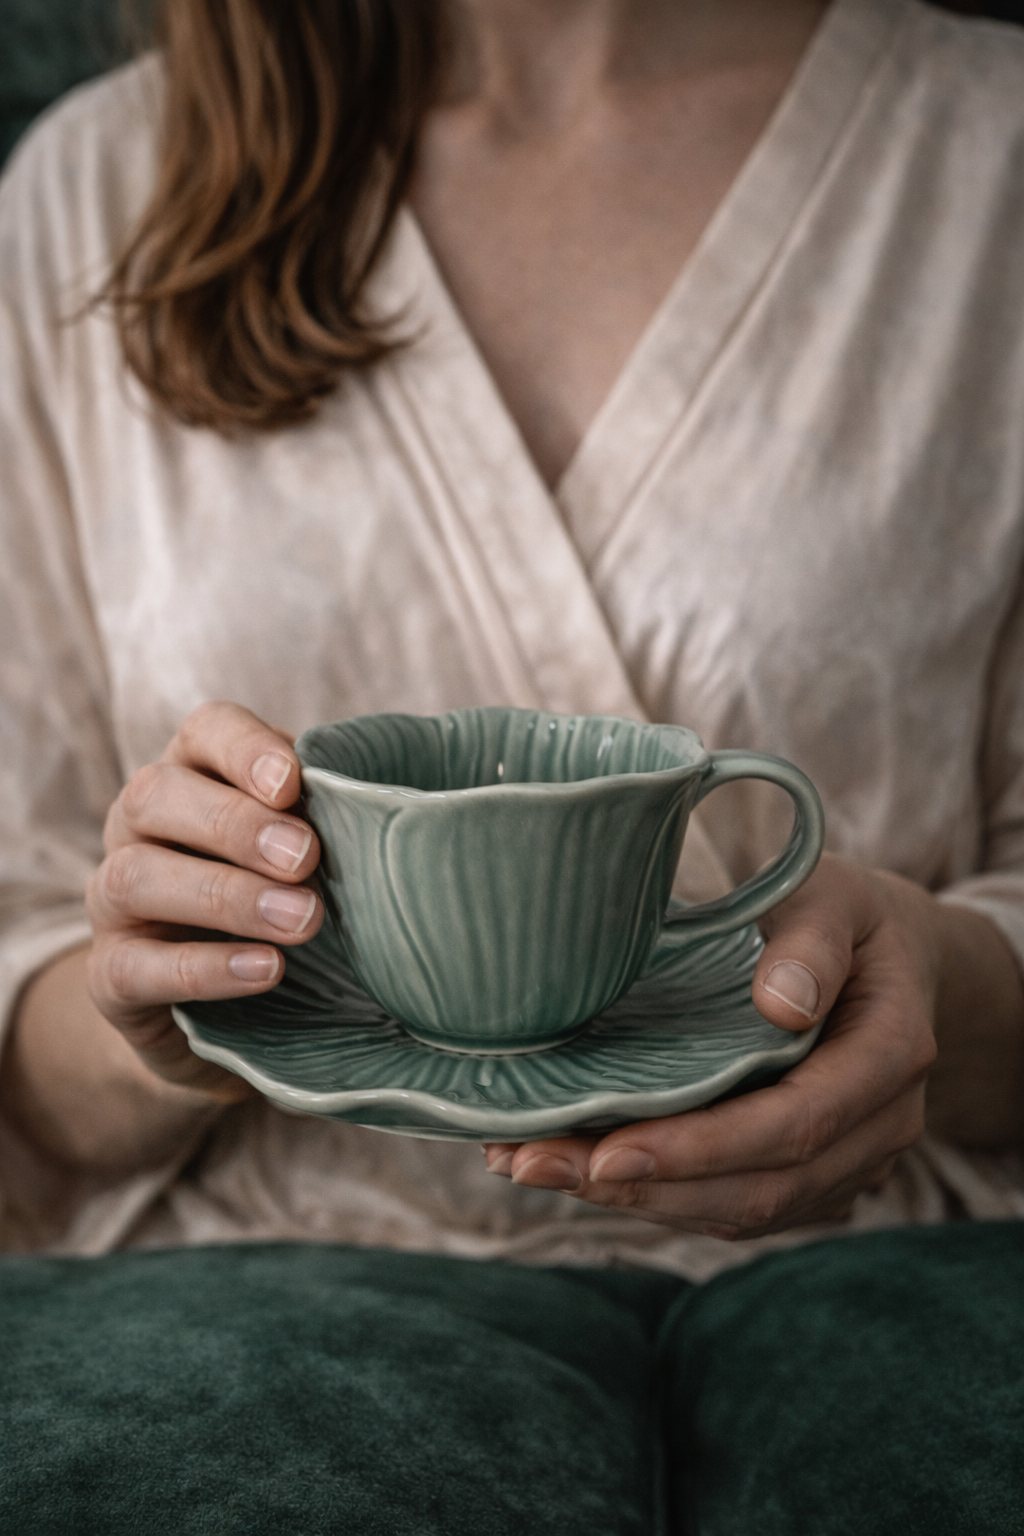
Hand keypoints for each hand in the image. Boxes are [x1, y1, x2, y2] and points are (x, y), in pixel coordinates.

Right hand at [86, 702, 322, 1099]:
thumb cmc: (287, 898)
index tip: (293, 783)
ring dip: (225, 896)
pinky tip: (266, 970)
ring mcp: (113, 900)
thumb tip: (400, 800)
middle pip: (158, 796)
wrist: (235, 1007)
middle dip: (235, 825)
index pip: (206, 733)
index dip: (245, 749)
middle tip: (306, 858)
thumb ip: (338, 815)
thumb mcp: (314, 849)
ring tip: (302, 920)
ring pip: (138, 877)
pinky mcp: (110, 974)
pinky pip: (135, 966)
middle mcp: (140, 826)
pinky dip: (205, 968)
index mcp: (194, 775)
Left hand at [484, 854, 941, 1238]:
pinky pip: (730, 1205)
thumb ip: (810, 942)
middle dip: (644, 1186)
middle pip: (760, 1187)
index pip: (797, 1124)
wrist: (884, 956)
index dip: (704, 1148)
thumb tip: (780, 1003)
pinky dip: (654, 1193)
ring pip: (739, 1211)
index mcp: (890, 1054)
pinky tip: (576, 1167)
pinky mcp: (806, 1179)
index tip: (611, 1153)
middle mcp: (878, 1127)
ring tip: (533, 1165)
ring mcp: (845, 1164)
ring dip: (634, 1200)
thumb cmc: (845, 916)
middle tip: (536, 1164)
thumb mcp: (834, 897)